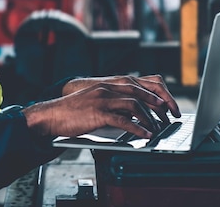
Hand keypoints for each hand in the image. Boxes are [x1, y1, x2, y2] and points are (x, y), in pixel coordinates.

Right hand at [62, 75, 180, 124]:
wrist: (51, 115)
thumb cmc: (71, 111)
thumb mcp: (94, 100)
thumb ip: (111, 102)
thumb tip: (131, 112)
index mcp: (106, 84)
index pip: (137, 85)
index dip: (154, 94)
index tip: (166, 105)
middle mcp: (106, 88)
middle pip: (140, 92)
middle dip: (158, 105)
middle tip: (168, 117)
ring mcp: (103, 100)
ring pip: (135, 105)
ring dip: (149, 118)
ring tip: (157, 129)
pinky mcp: (98, 114)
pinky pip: (123, 120)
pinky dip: (137, 129)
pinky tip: (144, 135)